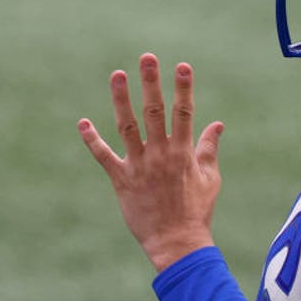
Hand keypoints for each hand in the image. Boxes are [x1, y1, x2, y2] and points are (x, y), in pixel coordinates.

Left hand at [78, 53, 224, 272]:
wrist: (176, 242)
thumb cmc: (197, 210)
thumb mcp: (210, 178)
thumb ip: (209, 148)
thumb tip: (218, 124)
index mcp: (183, 152)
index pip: (185, 113)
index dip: (183, 88)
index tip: (182, 65)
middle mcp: (160, 154)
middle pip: (155, 111)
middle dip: (151, 83)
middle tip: (147, 58)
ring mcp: (140, 166)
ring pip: (128, 126)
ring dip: (121, 100)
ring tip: (117, 74)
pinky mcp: (122, 180)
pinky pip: (104, 157)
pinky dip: (92, 140)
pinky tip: (82, 123)